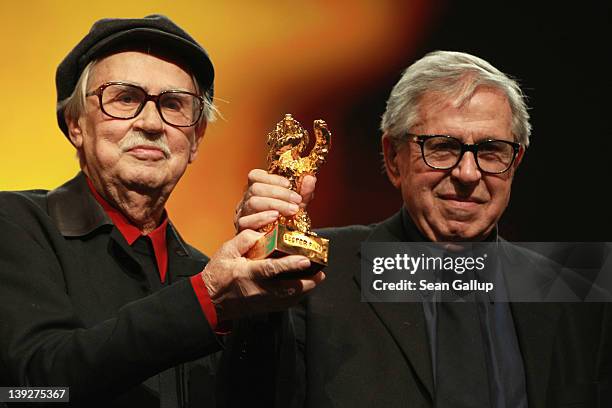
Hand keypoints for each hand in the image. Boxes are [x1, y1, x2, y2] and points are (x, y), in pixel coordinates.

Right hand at [200, 229, 324, 321]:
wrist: (209, 300)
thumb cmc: (217, 275)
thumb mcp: (226, 251)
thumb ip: (244, 239)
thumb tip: (261, 232)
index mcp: (247, 273)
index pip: (271, 269)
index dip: (289, 265)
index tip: (305, 260)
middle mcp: (257, 290)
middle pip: (287, 289)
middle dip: (306, 282)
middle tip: (320, 273)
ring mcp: (261, 302)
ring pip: (289, 299)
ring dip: (305, 290)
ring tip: (317, 278)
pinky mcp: (264, 308)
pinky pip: (284, 304)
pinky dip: (296, 296)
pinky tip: (303, 288)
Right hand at [234, 169, 315, 231]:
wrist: (280, 245)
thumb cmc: (286, 222)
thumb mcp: (298, 206)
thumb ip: (304, 192)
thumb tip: (310, 179)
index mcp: (257, 191)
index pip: (255, 176)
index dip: (271, 178)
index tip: (288, 184)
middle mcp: (247, 200)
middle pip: (256, 188)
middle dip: (279, 193)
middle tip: (296, 200)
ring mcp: (243, 214)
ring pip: (252, 202)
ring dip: (274, 204)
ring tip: (291, 210)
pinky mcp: (242, 229)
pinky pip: (246, 221)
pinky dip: (261, 217)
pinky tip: (275, 217)